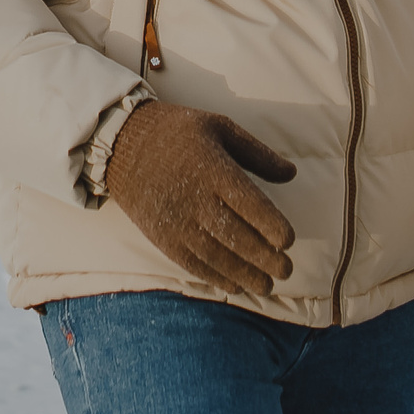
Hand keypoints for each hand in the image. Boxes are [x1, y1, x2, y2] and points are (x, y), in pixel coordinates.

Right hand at [102, 100, 297, 297]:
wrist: (121, 144)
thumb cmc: (177, 132)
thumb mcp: (219, 127)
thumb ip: (257, 153)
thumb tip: (292, 173)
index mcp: (213, 169)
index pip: (249, 204)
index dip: (272, 227)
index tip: (289, 241)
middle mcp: (196, 199)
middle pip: (237, 236)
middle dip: (265, 259)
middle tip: (286, 271)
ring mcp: (177, 221)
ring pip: (217, 256)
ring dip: (245, 275)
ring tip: (267, 286)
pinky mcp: (162, 237)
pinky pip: (192, 264)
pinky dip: (216, 278)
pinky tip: (235, 286)